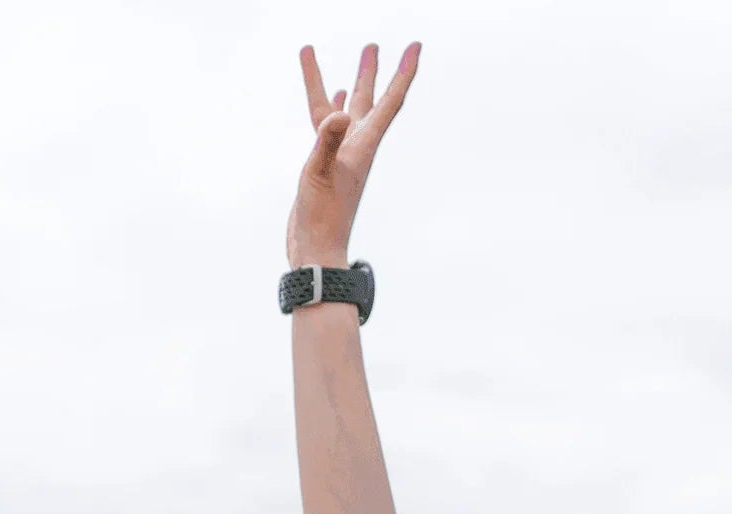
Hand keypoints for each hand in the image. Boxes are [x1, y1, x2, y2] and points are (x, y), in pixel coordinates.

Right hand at [288, 41, 421, 265]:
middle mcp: (357, 148)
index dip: (404, 73)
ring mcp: (343, 157)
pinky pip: (332, 129)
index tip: (416, 46)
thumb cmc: (321, 219)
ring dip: (353, 85)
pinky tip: (335, 102)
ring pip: (348, 111)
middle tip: (374, 44)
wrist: (315, 252)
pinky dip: (334, 112)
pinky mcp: (327, 166)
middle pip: (370, 101)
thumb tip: (339, 113)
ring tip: (360, 58)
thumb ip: (327, 143)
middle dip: (373, 72)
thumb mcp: (319, 175)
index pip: (389, 103)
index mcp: (363, 147)